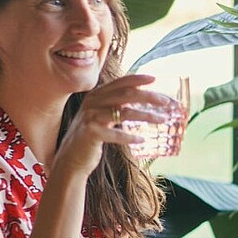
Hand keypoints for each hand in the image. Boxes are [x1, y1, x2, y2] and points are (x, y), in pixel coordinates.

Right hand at [50, 73, 170, 179]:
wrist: (71, 158)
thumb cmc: (92, 137)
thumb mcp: (103, 116)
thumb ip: (116, 105)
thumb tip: (141, 96)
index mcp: (96, 96)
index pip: (120, 83)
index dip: (137, 79)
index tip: (155, 78)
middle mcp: (92, 103)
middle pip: (125, 94)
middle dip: (148, 96)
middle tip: (167, 101)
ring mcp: (90, 117)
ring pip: (124, 112)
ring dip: (146, 115)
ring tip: (163, 120)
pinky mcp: (90, 133)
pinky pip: (116, 134)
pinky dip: (130, 137)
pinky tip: (141, 140)